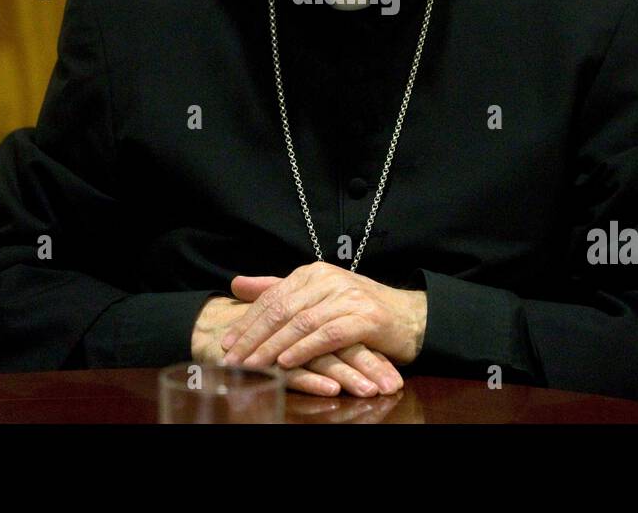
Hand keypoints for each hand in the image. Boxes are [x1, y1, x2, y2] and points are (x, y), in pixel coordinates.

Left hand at [191, 295, 401, 396]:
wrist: (410, 317)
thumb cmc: (360, 310)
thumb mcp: (316, 295)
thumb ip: (277, 289)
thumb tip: (236, 284)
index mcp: (313, 272)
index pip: (272, 296)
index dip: (248, 320)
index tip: (227, 343)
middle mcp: (329, 279)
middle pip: (282, 309)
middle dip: (254, 336)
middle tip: (232, 359)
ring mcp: (348, 297)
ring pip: (301, 322)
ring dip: (273, 347)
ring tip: (253, 365)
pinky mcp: (365, 318)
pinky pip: (328, 334)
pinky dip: (305, 349)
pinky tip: (287, 363)